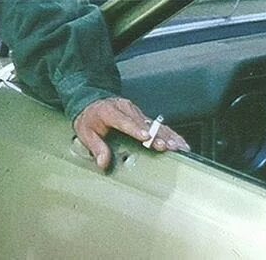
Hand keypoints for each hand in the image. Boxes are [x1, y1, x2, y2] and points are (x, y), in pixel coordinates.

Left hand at [73, 97, 189, 171]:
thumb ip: (95, 147)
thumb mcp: (85, 132)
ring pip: (154, 124)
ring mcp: (136, 112)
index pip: (124, 121)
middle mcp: (125, 109)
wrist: (91, 104)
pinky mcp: (143, 116)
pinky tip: (180, 143)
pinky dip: (171, 134)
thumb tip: (103, 162)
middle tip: (164, 146)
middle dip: (155, 135)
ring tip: (177, 146)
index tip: (146, 136)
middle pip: (143, 123)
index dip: (135, 129)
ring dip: (166, 136)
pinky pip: (159, 125)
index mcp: (109, 111)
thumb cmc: (89, 119)